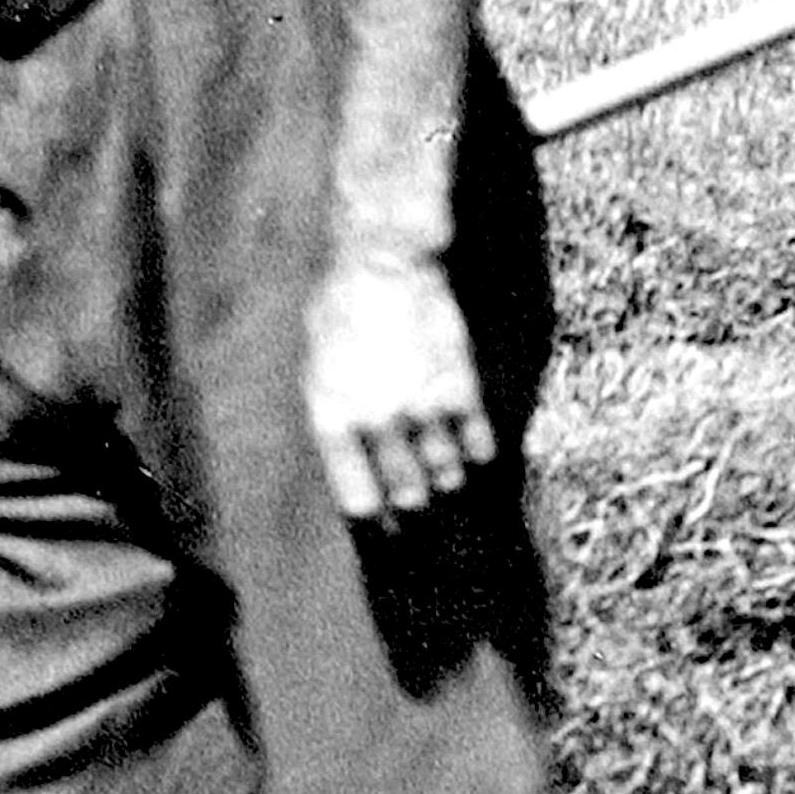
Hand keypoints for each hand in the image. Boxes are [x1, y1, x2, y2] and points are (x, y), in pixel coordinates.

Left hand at [303, 254, 495, 523]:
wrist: (383, 261)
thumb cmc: (337, 306)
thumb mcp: (315, 365)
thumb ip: (335, 415)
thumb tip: (353, 458)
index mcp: (332, 422)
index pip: (359, 501)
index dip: (376, 524)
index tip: (386, 532)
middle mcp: (377, 425)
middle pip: (406, 496)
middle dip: (413, 511)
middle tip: (421, 520)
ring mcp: (422, 409)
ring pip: (445, 476)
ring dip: (446, 482)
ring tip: (446, 483)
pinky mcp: (460, 388)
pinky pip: (478, 442)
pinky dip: (478, 453)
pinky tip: (476, 454)